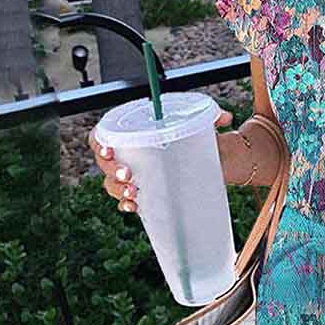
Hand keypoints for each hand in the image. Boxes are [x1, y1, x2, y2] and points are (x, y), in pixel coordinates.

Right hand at [87, 109, 233, 213]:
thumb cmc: (201, 139)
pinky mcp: (146, 192)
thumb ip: (211, 117)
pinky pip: (127, 201)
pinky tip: (135, 207)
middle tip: (128, 175)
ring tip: (134, 194)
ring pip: (112, 184)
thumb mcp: (203, 126)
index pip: (102, 136)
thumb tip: (225, 117)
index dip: (99, 143)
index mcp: (135, 134)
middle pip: (104, 163)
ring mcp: (136, 176)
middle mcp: (130, 155)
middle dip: (111, 171)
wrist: (217, 161)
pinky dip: (128, 205)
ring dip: (119, 191)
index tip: (110, 150)